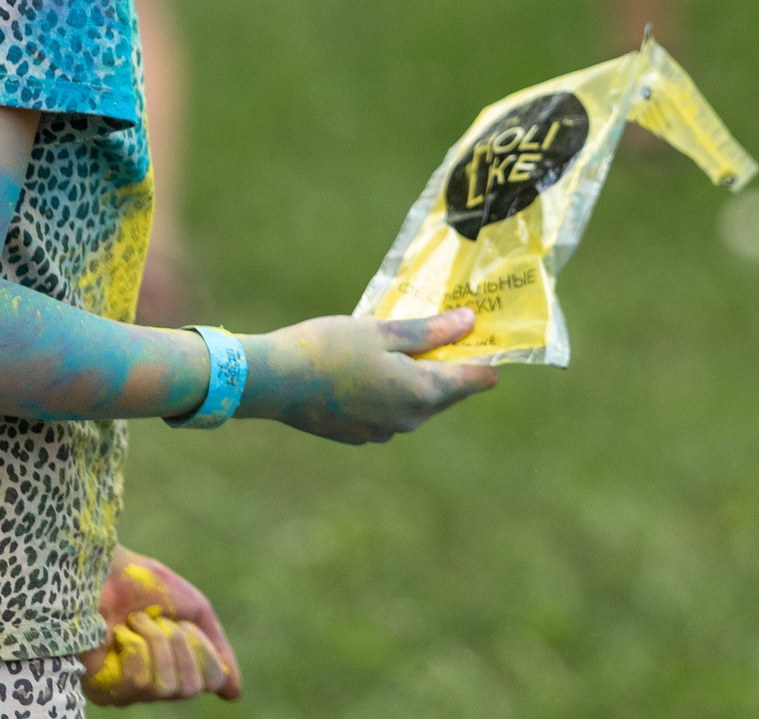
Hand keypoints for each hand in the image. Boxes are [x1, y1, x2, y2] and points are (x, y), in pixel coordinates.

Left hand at [80, 547, 239, 704]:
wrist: (106, 571)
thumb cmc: (147, 586)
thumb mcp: (195, 611)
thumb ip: (216, 650)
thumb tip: (234, 694)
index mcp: (178, 668)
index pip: (210, 682)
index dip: (204, 649)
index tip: (185, 623)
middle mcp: (155, 687)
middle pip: (190, 688)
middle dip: (181, 644)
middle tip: (162, 620)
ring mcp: (128, 693)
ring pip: (166, 687)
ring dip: (156, 641)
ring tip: (137, 621)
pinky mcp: (104, 690)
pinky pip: (139, 683)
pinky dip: (136, 647)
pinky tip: (119, 633)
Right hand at [237, 308, 499, 443]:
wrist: (273, 382)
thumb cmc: (330, 348)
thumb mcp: (384, 331)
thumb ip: (431, 331)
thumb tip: (470, 323)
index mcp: (422, 393)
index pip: (476, 380)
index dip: (484, 356)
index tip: (486, 335)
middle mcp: (408, 420)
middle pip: (446, 392)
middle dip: (449, 364)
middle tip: (445, 330)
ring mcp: (381, 432)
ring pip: (416, 403)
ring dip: (417, 377)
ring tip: (404, 344)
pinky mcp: (357, 434)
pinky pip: (388, 412)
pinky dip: (389, 391)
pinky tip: (370, 367)